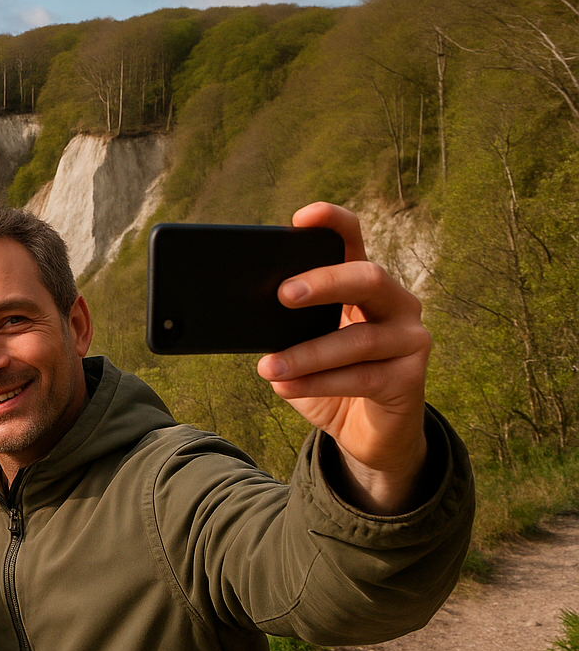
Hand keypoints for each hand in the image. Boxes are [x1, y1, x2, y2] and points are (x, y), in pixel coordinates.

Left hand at [254, 203, 429, 513]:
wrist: (365, 433)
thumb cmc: (329, 379)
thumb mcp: (301, 346)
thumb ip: (284, 325)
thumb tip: (240, 313)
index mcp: (364, 286)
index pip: (354, 242)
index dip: (334, 223)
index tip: (302, 217)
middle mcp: (396, 304)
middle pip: (367, 278)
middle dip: (324, 283)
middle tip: (282, 294)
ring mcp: (409, 339)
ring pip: (358, 339)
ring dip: (306, 353)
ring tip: (268, 366)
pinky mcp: (409, 379)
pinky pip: (361, 378)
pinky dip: (317, 383)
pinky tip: (284, 387)